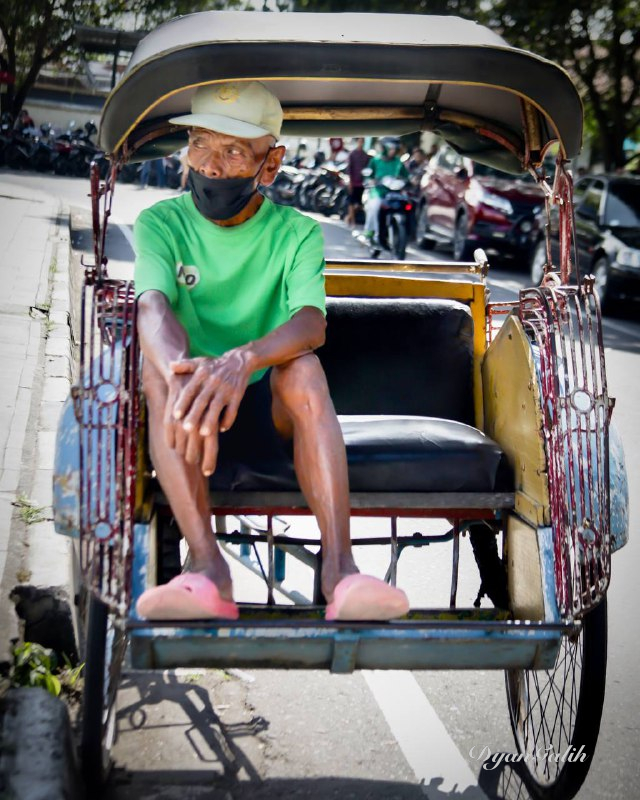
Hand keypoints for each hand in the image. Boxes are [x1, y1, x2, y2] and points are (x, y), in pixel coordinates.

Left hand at [170, 350, 251, 474]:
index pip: (190, 390)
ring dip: (211, 420)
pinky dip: (228, 420)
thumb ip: (184, 366)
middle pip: (202, 401)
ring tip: (204, 433)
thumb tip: (170, 366)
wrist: (239, 361)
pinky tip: (222, 429)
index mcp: (202, 375)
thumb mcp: (199, 362)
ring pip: (217, 407)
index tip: (175, 415)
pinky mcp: (238, 395)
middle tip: (186, 428)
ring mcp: (226, 389)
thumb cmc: (214, 365)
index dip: (183, 403)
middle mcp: (213, 382)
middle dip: (194, 415)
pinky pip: (233, 410)